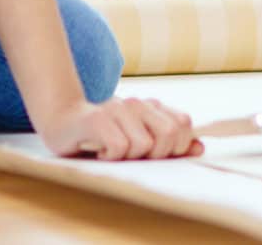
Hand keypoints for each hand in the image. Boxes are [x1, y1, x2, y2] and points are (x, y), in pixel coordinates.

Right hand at [34, 96, 204, 160]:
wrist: (62, 121)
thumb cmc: (104, 137)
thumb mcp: (140, 141)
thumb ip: (170, 145)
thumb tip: (199, 147)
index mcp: (151, 106)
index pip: (183, 124)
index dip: (176, 147)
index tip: (154, 155)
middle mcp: (137, 104)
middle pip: (168, 135)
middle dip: (155, 155)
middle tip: (133, 156)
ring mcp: (117, 109)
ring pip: (143, 145)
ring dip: (128, 158)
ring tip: (112, 152)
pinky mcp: (97, 119)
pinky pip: (119, 148)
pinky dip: (110, 157)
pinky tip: (99, 151)